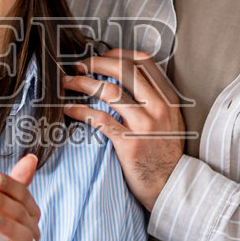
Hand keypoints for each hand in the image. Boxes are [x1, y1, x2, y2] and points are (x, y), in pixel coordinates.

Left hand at [0, 155, 41, 240]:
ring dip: (5, 227)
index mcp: (27, 213)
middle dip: (2, 202)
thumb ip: (14, 186)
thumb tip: (31, 158)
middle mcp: (29, 232)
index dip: (10, 185)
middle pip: (20, 213)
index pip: (22, 195)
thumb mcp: (3, 211)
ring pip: (20, 238)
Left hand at [62, 49, 184, 210]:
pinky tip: (68, 109)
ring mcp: (145, 125)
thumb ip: (153, 99)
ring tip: (68, 83)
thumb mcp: (170, 120)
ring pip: (110, 92)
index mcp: (168, 98)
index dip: (118, 53)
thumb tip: (126, 79)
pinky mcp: (129, 143)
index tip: (100, 55)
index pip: (143, 61)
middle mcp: (159, 107)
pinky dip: (80, 111)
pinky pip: (100, 119)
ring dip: (83, 83)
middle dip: (96, 63)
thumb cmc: (165, 154)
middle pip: (124, 70)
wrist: (172, 186)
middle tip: (77, 66)